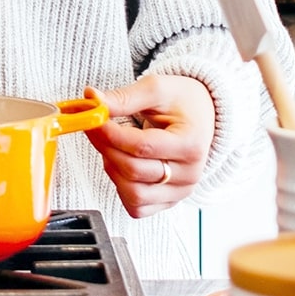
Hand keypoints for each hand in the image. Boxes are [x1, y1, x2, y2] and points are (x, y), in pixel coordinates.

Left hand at [81, 75, 213, 217]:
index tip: (93, 120)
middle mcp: (190, 173)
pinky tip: (121, 165)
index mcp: (191, 144)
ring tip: (112, 146)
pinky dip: (121, 188)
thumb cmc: (183, 102)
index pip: (142, 147)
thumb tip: (93, 101)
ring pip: (133, 194)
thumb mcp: (157, 88)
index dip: (110, 134)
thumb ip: (125, 98)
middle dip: (106, 148)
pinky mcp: (168, 202)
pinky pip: (137, 207)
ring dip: (112, 169)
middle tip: (94, 127)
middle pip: (133, 171)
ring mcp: (180, 192)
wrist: (201, 116)